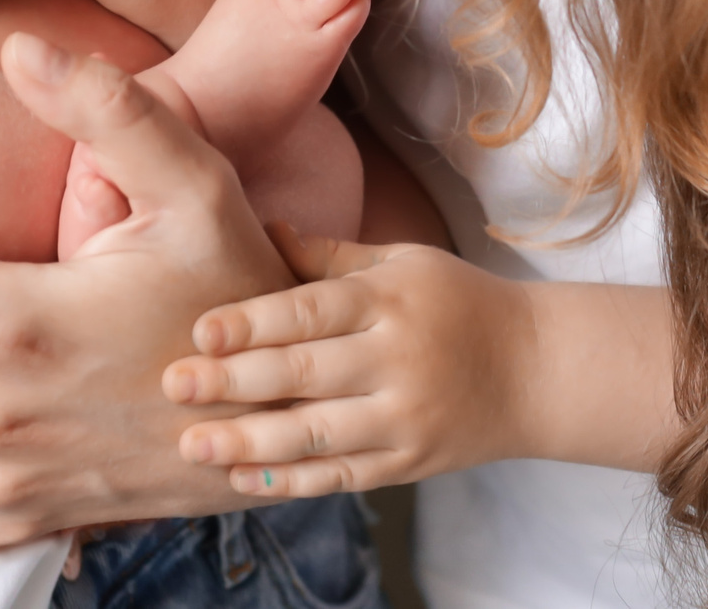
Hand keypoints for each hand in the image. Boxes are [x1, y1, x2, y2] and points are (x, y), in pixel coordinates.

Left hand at [160, 228, 541, 497]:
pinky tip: (243, 478)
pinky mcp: (409, 463)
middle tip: (172, 385)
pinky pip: (341, 475)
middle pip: (305, 374)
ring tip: (193, 443)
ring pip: (317, 434)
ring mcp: (404, 417)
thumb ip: (328, 255)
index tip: (200, 329)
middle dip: (233, 382)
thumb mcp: (400, 261)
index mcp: (389, 300)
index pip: (312, 310)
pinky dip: (291, 480)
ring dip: (250, 442)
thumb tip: (262, 227)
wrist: (535, 370)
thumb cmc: (456, 301)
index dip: (254, 321)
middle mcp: (396, 360)